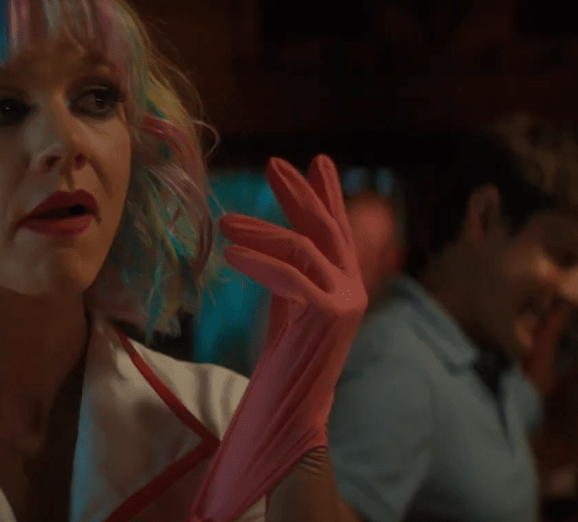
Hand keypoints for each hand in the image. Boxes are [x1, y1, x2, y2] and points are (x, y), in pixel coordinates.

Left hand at [189, 156, 366, 521]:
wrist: (293, 414)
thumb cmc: (285, 365)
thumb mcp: (287, 307)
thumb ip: (288, 272)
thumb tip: (269, 240)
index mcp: (345, 285)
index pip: (338, 230)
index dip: (328, 195)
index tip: (317, 162)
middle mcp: (353, 288)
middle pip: (327, 228)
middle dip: (300, 193)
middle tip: (274, 164)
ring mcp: (346, 301)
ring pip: (304, 246)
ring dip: (262, 229)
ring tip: (224, 223)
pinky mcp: (330, 315)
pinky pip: (291, 275)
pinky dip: (259, 261)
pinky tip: (230, 255)